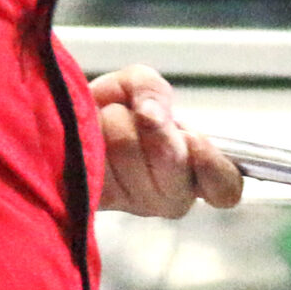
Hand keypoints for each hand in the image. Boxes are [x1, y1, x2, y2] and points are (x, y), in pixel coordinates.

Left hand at [90, 65, 243, 218]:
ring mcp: (134, 204)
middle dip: (151, 123)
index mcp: (196, 171)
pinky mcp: (97, 201)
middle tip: (139, 114)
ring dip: (112, 119)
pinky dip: (90, 129)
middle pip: (170, 159)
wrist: (65, 119)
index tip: (192, 139)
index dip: (213, 165)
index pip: (225, 188)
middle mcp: (170, 196)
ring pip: (127, 146)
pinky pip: (97, 154)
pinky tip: (90, 136)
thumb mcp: (140, 85)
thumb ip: (153, 89)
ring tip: (107, 122)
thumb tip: (152, 113)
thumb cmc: (115, 108)